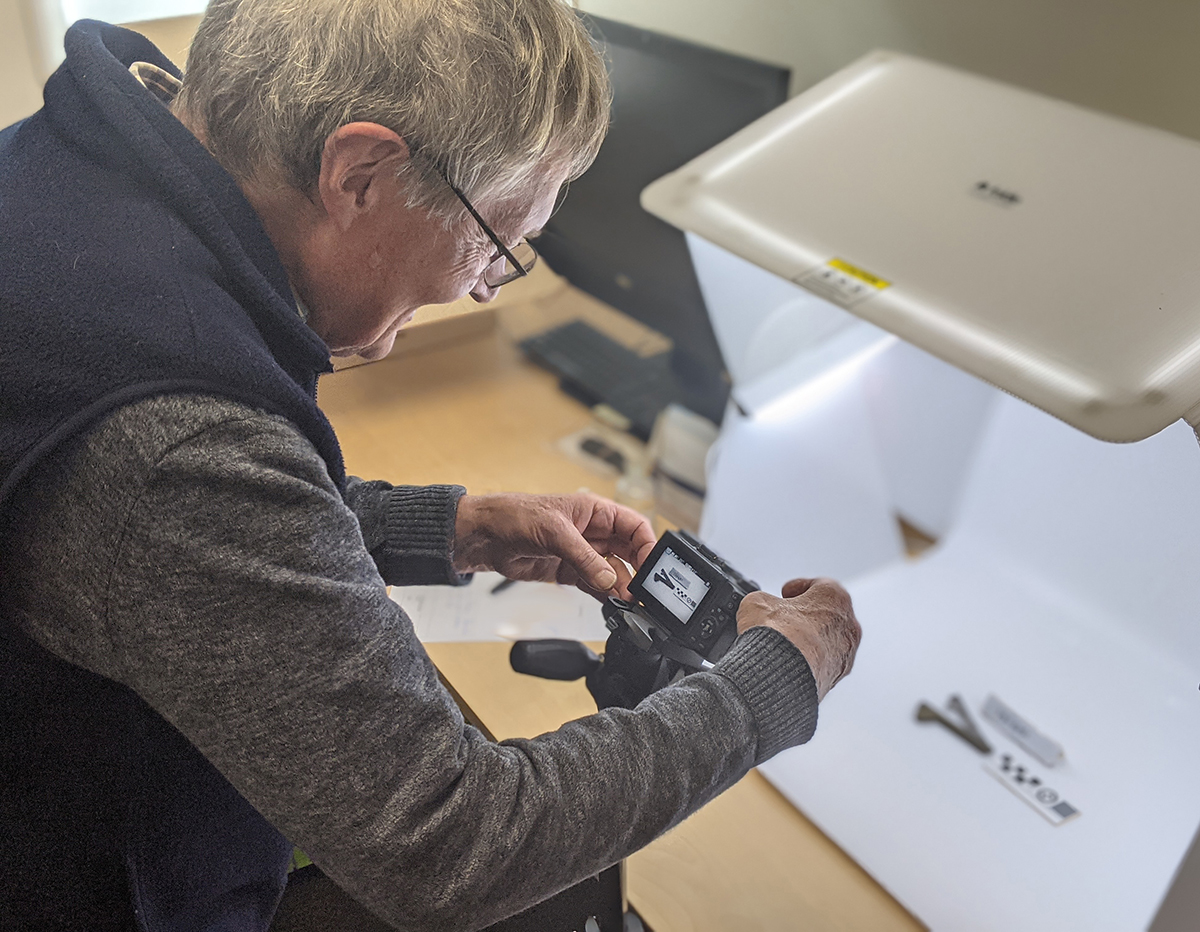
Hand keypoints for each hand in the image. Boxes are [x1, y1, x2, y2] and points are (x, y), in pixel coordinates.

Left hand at [453, 492, 656, 598]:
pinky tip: (613, 607)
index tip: (652, 568)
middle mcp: (594, 533)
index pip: (635, 527)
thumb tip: (609, 580)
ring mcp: (583, 554)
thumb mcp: (553, 532)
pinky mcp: (570, 573)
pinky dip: (606, 597)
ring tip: (628, 604)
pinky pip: (596, 586)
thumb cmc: (514, 516)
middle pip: (630, 553)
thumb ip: (584, 558)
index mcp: (596, 512)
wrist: (483, 537)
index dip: (648, 546)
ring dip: (622, 589)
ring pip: (614, 573)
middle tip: (644, 593)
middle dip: (640, 572)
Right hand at [736, 578, 860, 700]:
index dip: (797, 587)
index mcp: (835, 596)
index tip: (784, 593)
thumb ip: (764, 600)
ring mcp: (846, 653)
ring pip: (827, 640)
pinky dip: (808, 660)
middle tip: (782, 619)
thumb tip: (761, 609)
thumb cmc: (778, 636)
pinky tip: (787, 662)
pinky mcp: (836, 676)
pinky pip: (822, 663)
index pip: (819, 584)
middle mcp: (848, 624)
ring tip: (781, 644)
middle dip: (804, 615)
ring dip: (807, 640)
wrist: (780, 674)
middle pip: (827, 614)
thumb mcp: (757, 602)